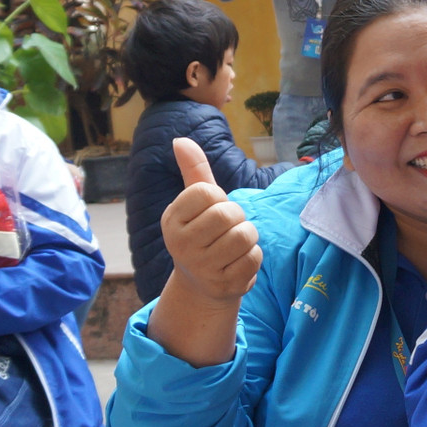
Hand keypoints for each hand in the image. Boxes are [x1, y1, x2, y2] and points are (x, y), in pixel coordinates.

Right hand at [161, 137, 261, 305]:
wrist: (201, 283)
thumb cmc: (202, 233)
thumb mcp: (194, 203)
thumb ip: (193, 171)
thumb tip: (180, 140)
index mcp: (172, 220)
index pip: (207, 193)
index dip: (218, 197)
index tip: (212, 209)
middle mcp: (181, 245)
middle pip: (228, 214)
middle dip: (237, 216)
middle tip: (228, 227)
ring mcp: (202, 268)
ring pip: (245, 236)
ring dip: (248, 236)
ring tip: (235, 243)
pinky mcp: (224, 286)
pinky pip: (254, 258)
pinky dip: (253, 256)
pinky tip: (238, 262)